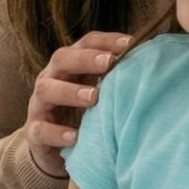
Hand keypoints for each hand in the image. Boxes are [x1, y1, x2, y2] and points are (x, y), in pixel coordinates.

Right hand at [24, 32, 130, 178]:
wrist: (54, 147)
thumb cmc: (83, 114)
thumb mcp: (99, 93)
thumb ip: (116, 78)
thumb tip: (154, 63)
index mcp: (70, 66)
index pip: (85, 44)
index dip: (105, 41)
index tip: (130, 43)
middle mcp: (52, 78)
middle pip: (61, 59)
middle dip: (85, 59)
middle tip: (110, 62)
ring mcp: (40, 105)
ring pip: (47, 89)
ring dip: (70, 91)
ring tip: (93, 97)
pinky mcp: (34, 131)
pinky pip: (41, 130)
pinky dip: (57, 133)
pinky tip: (75, 137)